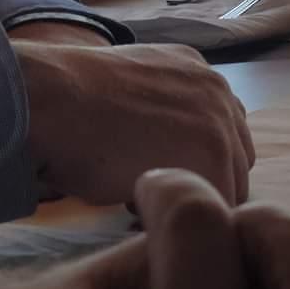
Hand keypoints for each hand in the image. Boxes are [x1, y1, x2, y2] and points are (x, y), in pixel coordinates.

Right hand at [11, 40, 254, 204]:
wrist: (55, 99)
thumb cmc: (70, 98)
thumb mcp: (128, 86)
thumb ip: (161, 107)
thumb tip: (161, 143)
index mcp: (200, 73)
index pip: (222, 128)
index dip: (193, 158)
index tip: (158, 171)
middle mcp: (219, 93)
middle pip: (234, 156)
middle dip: (199, 179)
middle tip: (149, 193)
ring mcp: (221, 124)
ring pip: (230, 183)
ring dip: (190, 198)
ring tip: (137, 200)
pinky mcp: (213, 158)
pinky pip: (212, 203)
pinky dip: (177, 215)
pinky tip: (133, 208)